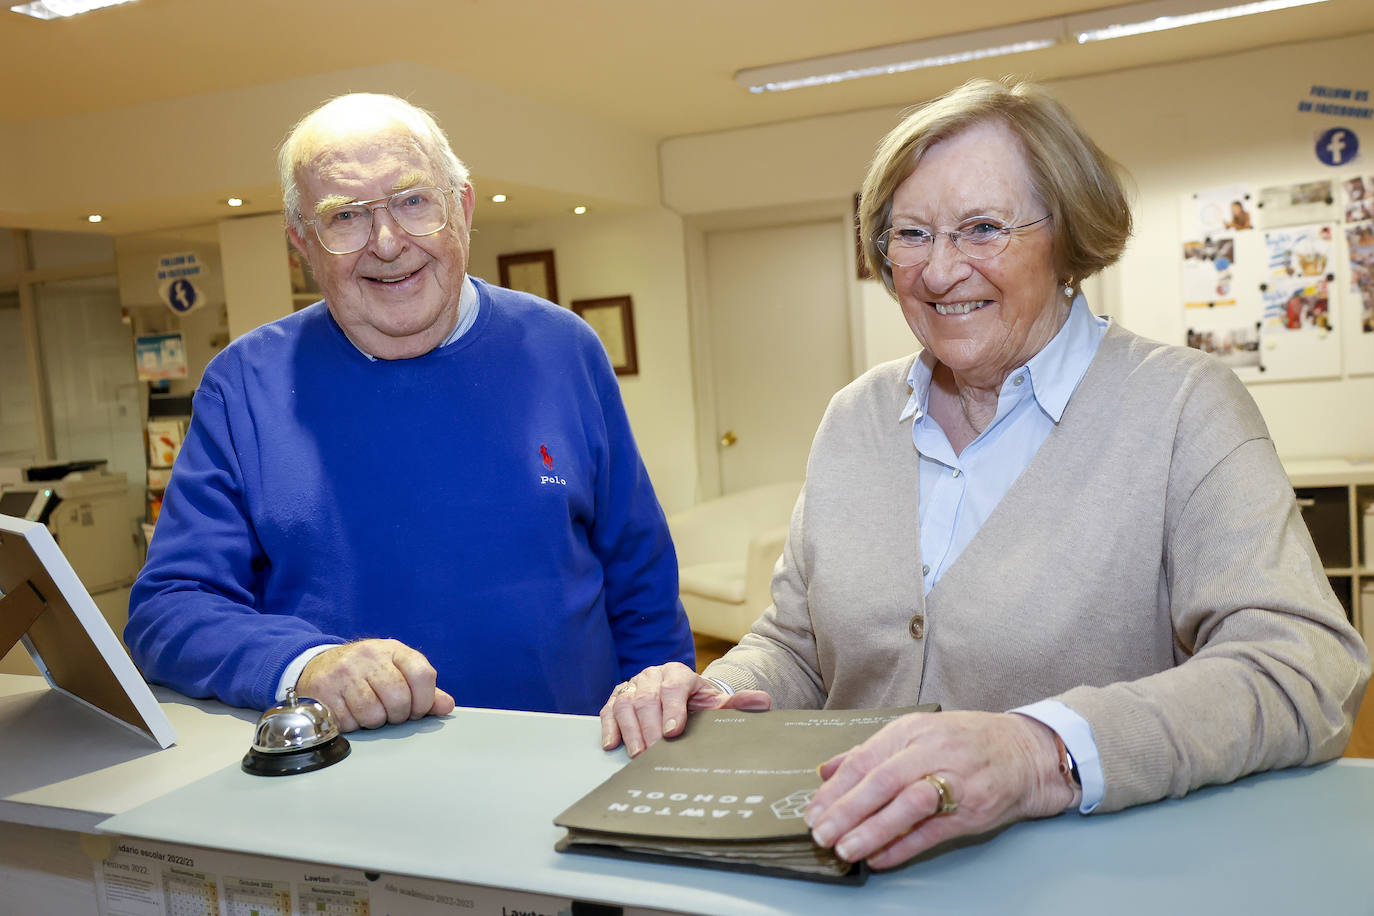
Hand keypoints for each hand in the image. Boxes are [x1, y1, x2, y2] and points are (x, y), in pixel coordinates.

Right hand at [297, 638, 455, 731]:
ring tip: (371, 712)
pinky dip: (353, 724)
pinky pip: (349, 721)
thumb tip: (447, 706)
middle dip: (399, 715)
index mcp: (393, 650)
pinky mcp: (324, 689)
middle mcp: (369, 656)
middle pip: (398, 698)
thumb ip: (425, 690)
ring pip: (373, 714)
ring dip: (375, 721)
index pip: (422, 675)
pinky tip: (351, 713)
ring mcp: (344, 672)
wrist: (321, 664)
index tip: (417, 710)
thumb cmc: (368, 672)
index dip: (425, 701)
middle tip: (392, 714)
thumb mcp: (398, 671)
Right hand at [599, 662, 771, 755]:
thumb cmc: (697, 703)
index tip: (672, 732)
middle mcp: (653, 676)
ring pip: (625, 703)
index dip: (672, 710)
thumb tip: (764, 702)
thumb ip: (737, 704)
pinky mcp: (617, 697)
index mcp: (679, 674)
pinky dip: (609, 726)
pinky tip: (612, 744)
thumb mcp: (716, 703)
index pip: (674, 688)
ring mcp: (633, 685)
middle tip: (653, 754)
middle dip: (649, 729)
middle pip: (647, 699)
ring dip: (630, 731)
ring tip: (636, 755)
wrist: (680, 696)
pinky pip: (608, 709)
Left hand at [804, 711, 1074, 869]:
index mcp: (912, 730)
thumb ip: (870, 752)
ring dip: (872, 829)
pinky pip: (933, 830)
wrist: (1026, 751)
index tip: (812, 811)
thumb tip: (826, 771)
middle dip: (845, 811)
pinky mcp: (974, 809)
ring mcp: (955, 779)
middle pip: (881, 781)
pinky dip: (903, 846)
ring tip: (845, 849)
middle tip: (820, 834)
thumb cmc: (965, 743)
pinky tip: (880, 859)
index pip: (864, 759)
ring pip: (907, 805)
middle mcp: (932, 751)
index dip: (835, 790)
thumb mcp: (917, 734)